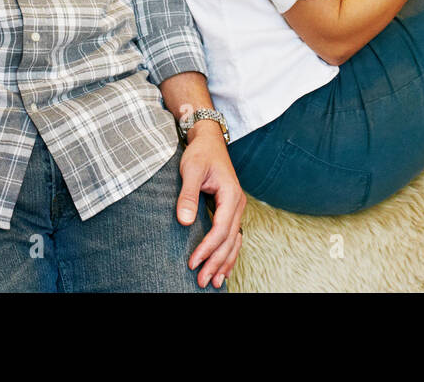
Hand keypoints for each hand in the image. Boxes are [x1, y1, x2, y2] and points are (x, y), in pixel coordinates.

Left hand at [177, 122, 245, 288]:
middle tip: (201, 280)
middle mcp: (238, 204)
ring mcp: (237, 208)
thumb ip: (188, 195)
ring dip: (224, 262)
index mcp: (231, 194)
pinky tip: (223, 268)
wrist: (209, 141)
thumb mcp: (190, 169)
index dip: (207, 248)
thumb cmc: (200, 153)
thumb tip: (184, 221)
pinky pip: (233, 237)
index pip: (221, 229)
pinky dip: (229, 254)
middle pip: (229, 240)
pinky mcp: (231, 210)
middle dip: (216, 262)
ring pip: (234, 242)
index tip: (193, 262)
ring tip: (214, 282)